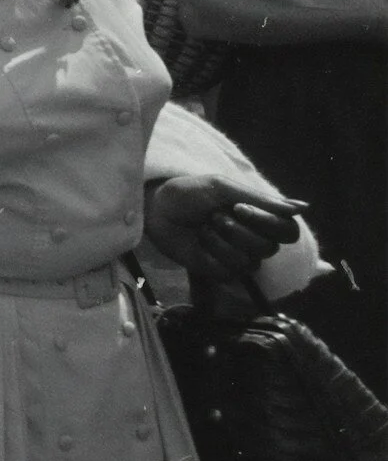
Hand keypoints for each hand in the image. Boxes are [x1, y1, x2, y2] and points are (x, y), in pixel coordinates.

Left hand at [144, 174, 304, 282]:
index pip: (288, 231)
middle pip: (269, 247)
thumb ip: (262, 200)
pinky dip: (211, 254)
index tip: (240, 208)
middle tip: (215, 216)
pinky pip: (229, 271)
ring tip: (203, 227)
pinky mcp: (219, 271)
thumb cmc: (189, 192)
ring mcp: (237, 256)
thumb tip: (304, 207)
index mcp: (260, 218)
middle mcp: (254, 239)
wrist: (156, 208)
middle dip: (239, 231)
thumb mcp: (223, 188)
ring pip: (249, 261)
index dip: (269, 223)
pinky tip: (198, 243)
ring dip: (221, 241)